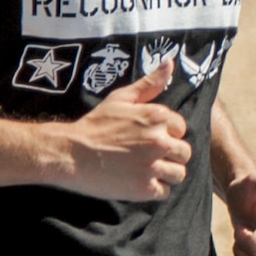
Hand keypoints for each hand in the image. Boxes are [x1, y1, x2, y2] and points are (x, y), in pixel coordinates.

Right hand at [58, 62, 192, 201]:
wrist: (71, 153)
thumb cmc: (95, 124)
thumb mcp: (121, 98)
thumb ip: (149, 84)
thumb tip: (170, 63)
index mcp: (157, 117)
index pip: (181, 129)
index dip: (167, 134)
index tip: (149, 139)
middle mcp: (159, 141)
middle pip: (184, 153)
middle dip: (170, 156)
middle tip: (148, 157)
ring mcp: (153, 166)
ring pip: (179, 174)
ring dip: (166, 174)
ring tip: (146, 171)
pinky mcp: (144, 188)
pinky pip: (165, 192)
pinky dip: (153, 190)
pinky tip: (137, 182)